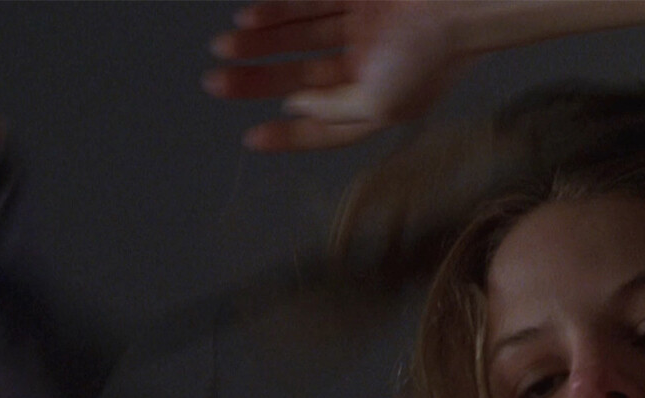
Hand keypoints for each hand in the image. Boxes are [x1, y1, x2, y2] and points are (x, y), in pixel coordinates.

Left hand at [202, 0, 473, 151]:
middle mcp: (368, 66)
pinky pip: (310, 2)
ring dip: (259, 44)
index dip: (288, 135)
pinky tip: (249, 18)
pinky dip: (278, 10)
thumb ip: (334, 111)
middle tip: (215, 83)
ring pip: (298, 38)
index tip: (250, 137)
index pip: (325, 125)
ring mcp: (362, 26)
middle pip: (301, 79)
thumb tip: (294, 107)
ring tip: (223, 49)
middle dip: (257, 81)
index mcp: (378, 102)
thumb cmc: (429, 58)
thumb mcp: (378, 105)